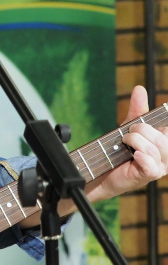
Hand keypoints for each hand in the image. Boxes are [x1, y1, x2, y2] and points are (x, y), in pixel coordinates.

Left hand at [86, 86, 167, 201]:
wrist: (103, 171)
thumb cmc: (120, 150)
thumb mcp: (129, 127)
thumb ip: (137, 109)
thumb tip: (140, 88)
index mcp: (166, 142)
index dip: (164, 124)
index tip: (142, 125)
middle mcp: (167, 155)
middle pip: (163, 138)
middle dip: (142, 130)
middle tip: (128, 133)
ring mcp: (160, 167)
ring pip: (154, 149)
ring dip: (135, 141)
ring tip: (125, 143)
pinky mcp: (148, 176)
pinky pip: (151, 165)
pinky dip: (142, 157)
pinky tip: (134, 155)